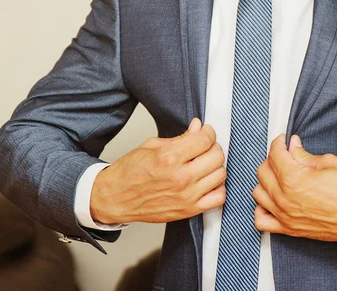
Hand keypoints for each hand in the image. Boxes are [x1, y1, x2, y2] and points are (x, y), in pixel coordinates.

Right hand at [90, 118, 226, 223]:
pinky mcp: (189, 210)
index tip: (206, 132)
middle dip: (213, 147)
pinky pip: (219, 198)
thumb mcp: (151, 146)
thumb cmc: (129, 173)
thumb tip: (197, 127)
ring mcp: (186, 195)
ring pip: (220, 174)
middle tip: (205, 147)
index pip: (205, 140)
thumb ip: (180, 138)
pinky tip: (208, 182)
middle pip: (216, 156)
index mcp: (169, 158)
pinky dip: (218, 188)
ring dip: (216, 166)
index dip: (209, 132)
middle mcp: (180, 177)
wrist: (115, 198)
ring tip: (205, 164)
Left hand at [253, 134, 336, 241]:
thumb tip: (293, 145)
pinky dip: (261, 209)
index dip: (278, 143)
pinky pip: (261, 220)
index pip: (275, 154)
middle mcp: (284, 197)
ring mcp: (284, 215)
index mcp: (293, 178)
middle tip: (283, 156)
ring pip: (258, 193)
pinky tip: (271, 201)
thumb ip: (304, 155)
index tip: (283, 141)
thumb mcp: (328, 163)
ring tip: (278, 177)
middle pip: (263, 171)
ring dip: (266, 182)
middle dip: (272, 159)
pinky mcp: (288, 229)